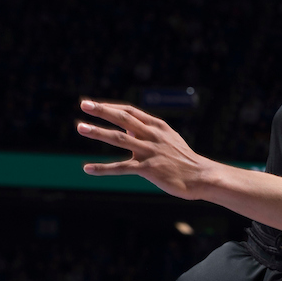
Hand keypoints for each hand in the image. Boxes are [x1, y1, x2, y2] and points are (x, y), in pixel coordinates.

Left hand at [77, 99, 209, 197]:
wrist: (201, 176)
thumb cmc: (184, 159)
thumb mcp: (169, 139)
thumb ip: (150, 132)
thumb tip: (129, 129)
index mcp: (158, 126)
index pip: (130, 111)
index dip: (111, 106)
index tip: (94, 104)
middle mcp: (152, 135)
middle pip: (123, 118)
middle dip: (102, 110)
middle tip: (84, 104)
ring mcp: (150, 151)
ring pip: (119, 138)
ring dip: (97, 132)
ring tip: (80, 127)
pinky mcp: (148, 169)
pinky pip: (121, 168)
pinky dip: (102, 168)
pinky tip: (87, 168)